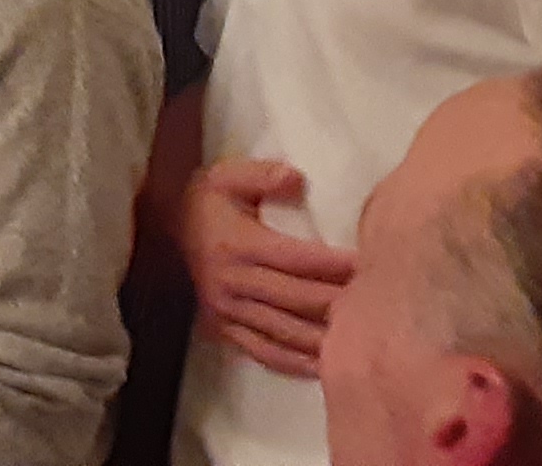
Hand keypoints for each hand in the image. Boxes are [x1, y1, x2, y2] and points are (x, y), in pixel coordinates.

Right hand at [180, 158, 355, 377]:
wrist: (159, 229)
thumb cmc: (203, 201)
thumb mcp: (226, 176)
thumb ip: (262, 175)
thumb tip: (297, 180)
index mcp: (238, 245)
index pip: (300, 260)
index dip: (338, 265)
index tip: (373, 265)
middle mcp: (234, 283)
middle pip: (299, 299)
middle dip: (342, 302)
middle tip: (382, 304)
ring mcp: (228, 311)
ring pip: (286, 332)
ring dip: (324, 337)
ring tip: (361, 340)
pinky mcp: (223, 329)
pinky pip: (263, 352)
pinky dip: (294, 362)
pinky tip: (322, 366)